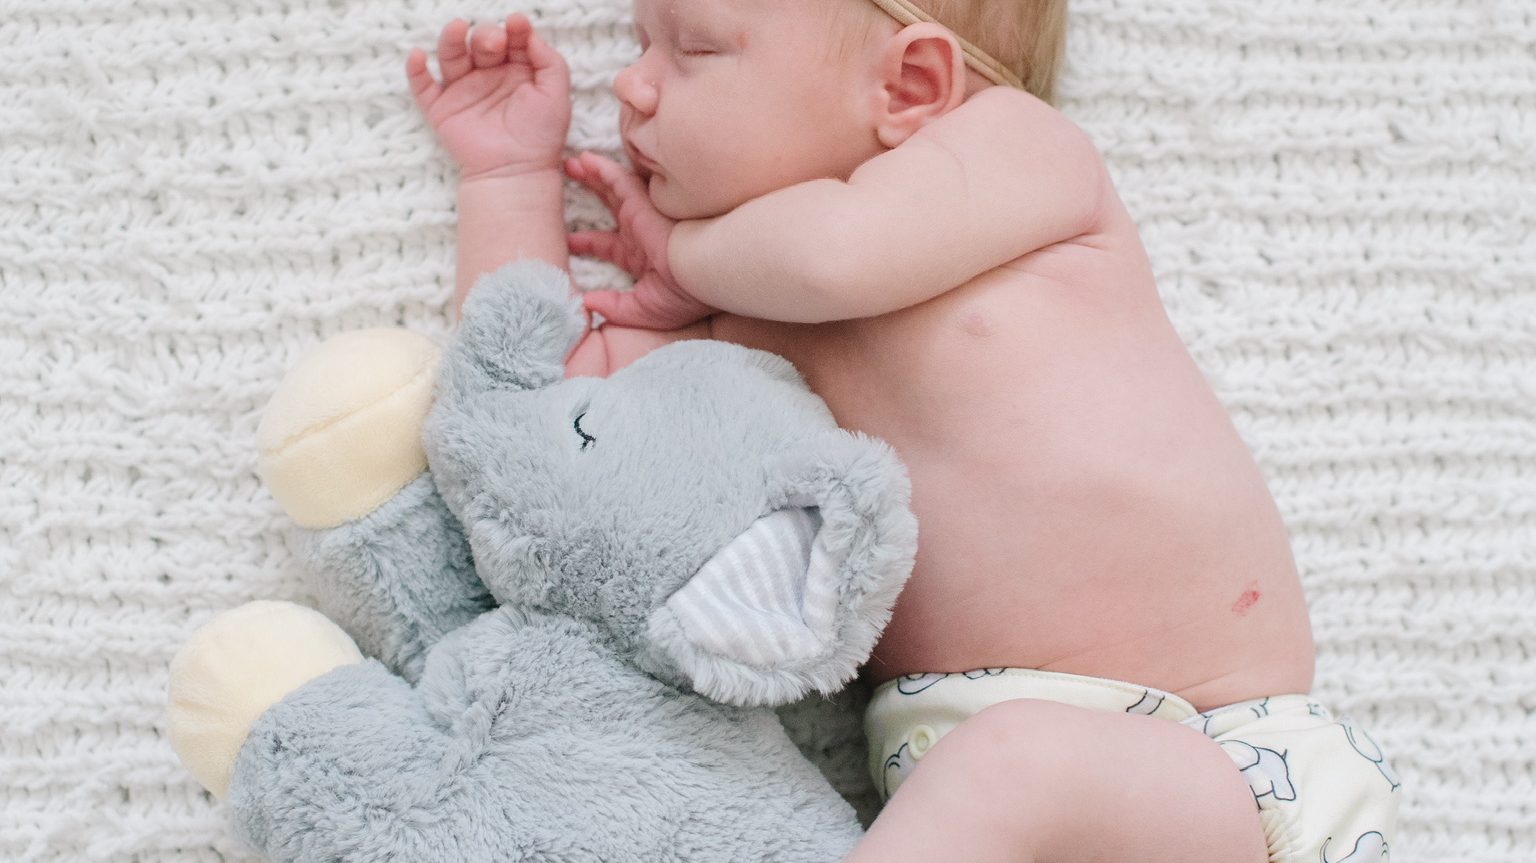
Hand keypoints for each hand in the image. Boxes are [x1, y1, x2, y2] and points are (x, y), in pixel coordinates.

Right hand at [406, 15, 570, 179]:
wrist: (516, 173)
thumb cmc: (540, 137)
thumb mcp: (556, 95)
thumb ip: (550, 61)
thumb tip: (529, 32)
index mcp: (517, 71)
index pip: (513, 39)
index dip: (515, 29)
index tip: (518, 24)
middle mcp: (489, 76)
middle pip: (481, 42)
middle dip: (487, 35)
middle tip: (495, 42)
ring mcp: (463, 91)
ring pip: (451, 56)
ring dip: (451, 39)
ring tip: (457, 28)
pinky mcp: (441, 109)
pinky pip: (422, 86)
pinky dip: (416, 70)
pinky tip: (418, 56)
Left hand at [566, 152, 715, 329]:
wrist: (704, 275)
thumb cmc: (685, 296)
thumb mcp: (645, 310)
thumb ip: (617, 308)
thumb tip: (588, 303)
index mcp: (641, 257)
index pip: (609, 246)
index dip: (588, 242)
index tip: (568, 242)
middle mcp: (640, 232)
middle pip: (611, 206)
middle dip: (592, 192)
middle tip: (570, 176)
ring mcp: (641, 215)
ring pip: (613, 189)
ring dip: (593, 176)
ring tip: (572, 163)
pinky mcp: (641, 203)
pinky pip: (617, 180)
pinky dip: (601, 169)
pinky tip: (585, 160)